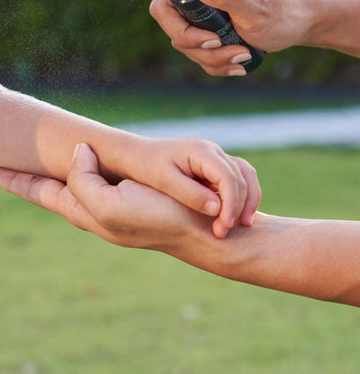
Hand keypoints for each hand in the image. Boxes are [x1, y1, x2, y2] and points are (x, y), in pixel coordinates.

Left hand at [0, 143, 214, 249]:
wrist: (207, 235)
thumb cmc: (159, 219)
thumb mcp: (108, 204)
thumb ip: (82, 180)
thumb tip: (77, 154)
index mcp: (87, 212)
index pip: (44, 193)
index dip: (20, 181)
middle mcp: (97, 210)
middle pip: (55, 191)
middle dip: (33, 180)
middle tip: (10, 166)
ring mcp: (117, 204)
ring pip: (78, 184)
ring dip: (59, 176)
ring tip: (43, 166)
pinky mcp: (138, 197)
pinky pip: (103, 179)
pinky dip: (89, 171)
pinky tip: (93, 167)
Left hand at [125, 136, 259, 237]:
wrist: (136, 156)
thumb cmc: (146, 167)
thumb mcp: (164, 182)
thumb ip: (190, 194)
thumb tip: (217, 209)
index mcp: (200, 151)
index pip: (228, 176)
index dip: (231, 202)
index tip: (224, 226)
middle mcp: (212, 151)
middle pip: (241, 177)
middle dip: (239, 206)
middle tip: (224, 232)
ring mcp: (215, 158)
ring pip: (244, 177)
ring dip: (247, 201)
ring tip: (241, 226)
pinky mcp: (214, 168)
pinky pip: (237, 180)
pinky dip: (241, 197)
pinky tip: (234, 217)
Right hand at [146, 0, 305, 75]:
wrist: (292, 26)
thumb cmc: (281, 10)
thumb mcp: (259, 7)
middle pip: (164, 4)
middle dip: (185, 34)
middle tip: (217, 41)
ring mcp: (194, 2)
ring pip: (176, 33)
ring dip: (206, 53)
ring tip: (242, 53)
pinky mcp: (195, 24)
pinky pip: (189, 48)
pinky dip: (211, 60)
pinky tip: (236, 59)